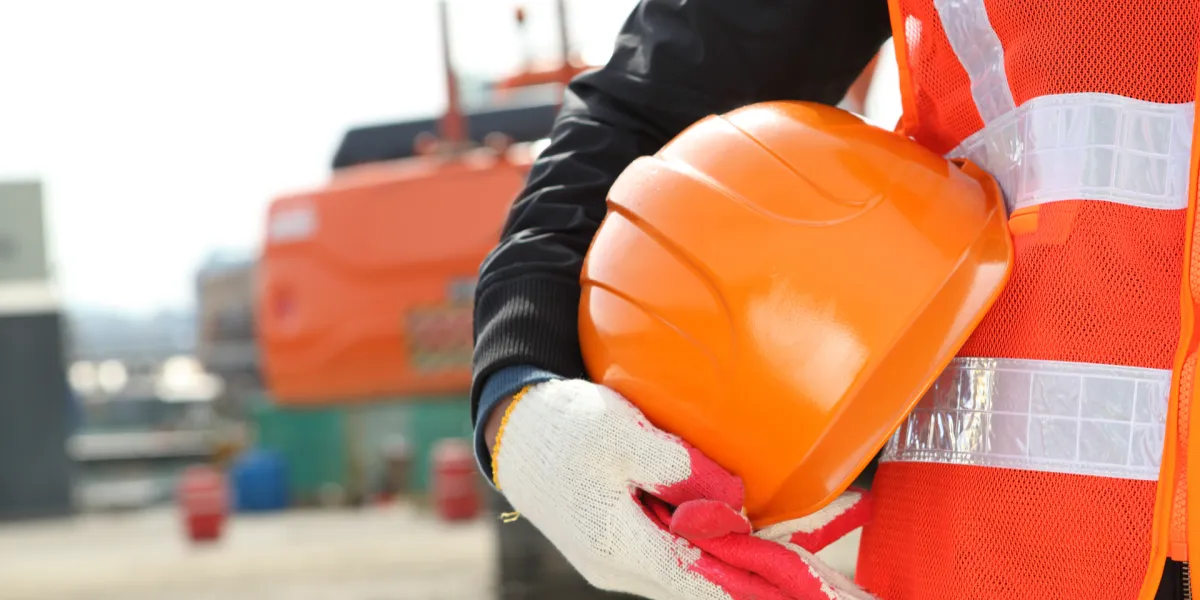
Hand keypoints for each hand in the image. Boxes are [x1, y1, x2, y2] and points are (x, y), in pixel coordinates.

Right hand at [490, 379, 875, 599]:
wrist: (513, 430)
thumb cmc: (560, 426)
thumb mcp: (615, 433)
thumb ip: (676, 467)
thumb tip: (731, 500)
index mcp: (623, 546)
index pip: (707, 583)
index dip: (762, 595)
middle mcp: (627, 564)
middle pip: (711, 587)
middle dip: (770, 593)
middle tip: (833, 596)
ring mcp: (626, 555)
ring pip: (700, 572)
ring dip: (751, 577)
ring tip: (808, 582)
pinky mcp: (628, 536)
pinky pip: (686, 553)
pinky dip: (724, 555)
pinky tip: (756, 550)